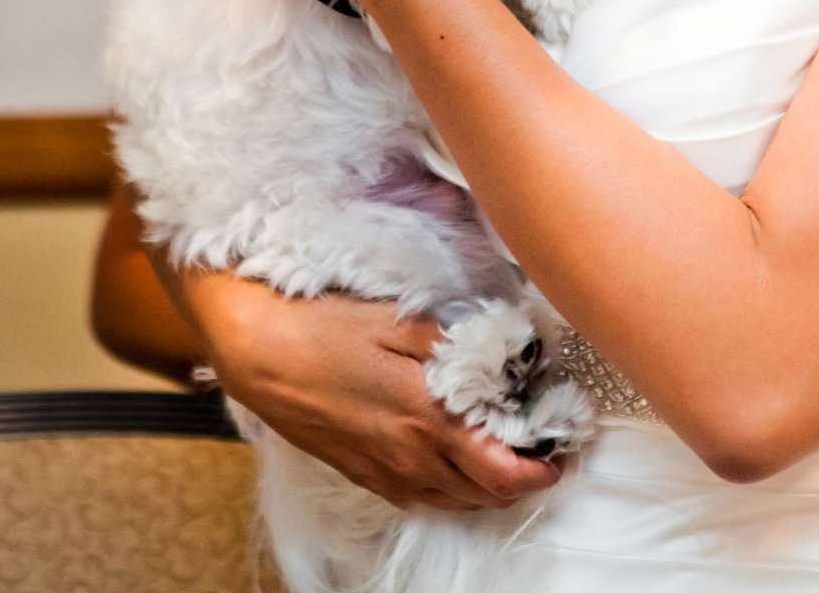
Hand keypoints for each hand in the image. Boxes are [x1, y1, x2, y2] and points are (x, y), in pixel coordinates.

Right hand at [182, 270, 560, 510]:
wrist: (256, 348)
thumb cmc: (325, 324)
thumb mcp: (400, 318)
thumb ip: (460, 342)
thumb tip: (511, 354)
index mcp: (430, 418)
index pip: (506, 470)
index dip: (543, 467)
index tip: (562, 446)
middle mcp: (411, 456)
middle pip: (486, 493)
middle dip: (522, 478)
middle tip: (542, 449)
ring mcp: (383, 470)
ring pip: (454, 501)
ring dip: (487, 487)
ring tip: (504, 456)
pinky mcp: (360, 472)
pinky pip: (418, 497)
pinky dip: (448, 489)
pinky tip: (450, 463)